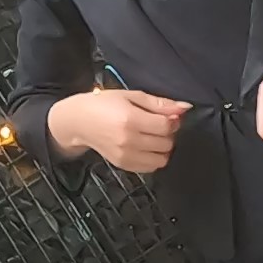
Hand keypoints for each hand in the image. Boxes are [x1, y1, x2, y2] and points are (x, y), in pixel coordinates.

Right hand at [48, 89, 189, 172]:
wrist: (78, 121)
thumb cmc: (103, 104)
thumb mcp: (131, 95)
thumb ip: (159, 103)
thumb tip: (184, 108)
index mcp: (130, 119)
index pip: (167, 126)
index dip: (173, 120)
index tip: (168, 116)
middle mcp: (128, 140)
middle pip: (166, 143)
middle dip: (167, 133)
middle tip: (158, 125)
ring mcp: (125, 155)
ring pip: (161, 158)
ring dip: (162, 148)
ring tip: (152, 136)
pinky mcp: (123, 165)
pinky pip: (150, 167)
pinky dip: (153, 158)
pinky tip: (145, 146)